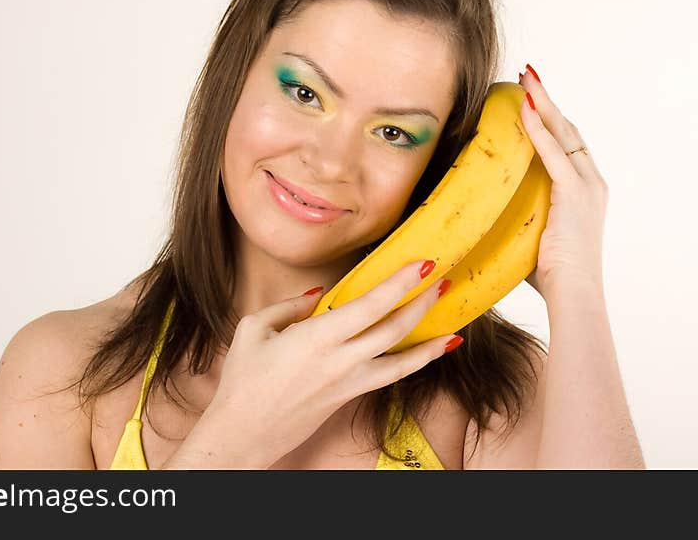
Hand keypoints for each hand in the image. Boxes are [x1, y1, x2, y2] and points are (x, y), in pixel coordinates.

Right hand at [198, 260, 459, 468]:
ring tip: (455, 319)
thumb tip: (318, 294)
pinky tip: (434, 351)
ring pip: (402, 359)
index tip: (421, 263)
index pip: (369, 305)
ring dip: (430, 337)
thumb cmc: (242, 380)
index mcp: (315, 338)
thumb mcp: (252, 329)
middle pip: (394, 328)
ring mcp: (349, 382)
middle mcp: (339, 361)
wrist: (243, 433)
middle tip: (444, 278)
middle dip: (423, 301)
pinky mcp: (350, 396)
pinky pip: (392, 376)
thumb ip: (288, 307)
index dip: (399, 283)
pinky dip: (417, 361)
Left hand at [518, 65, 608, 298]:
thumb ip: (517, 216)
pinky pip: (554, 152)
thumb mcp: (531, 235)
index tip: (531, 98)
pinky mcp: (576, 193)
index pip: (567, 143)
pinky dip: (538, 129)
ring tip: (525, 79)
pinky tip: (524, 110)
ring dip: (543, 103)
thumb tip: (482, 213)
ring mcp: (588, 186)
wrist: (573, 295)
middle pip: (567, 129)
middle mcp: (592, 182)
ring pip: (563, 132)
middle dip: (547, 101)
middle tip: (526, 76)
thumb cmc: (549, 275)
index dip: (550, 118)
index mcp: (585, 190)